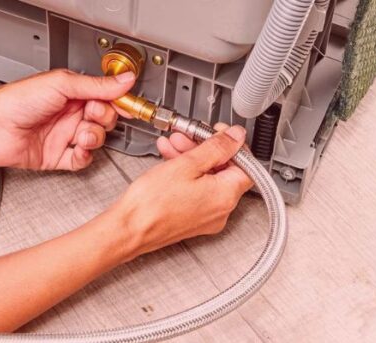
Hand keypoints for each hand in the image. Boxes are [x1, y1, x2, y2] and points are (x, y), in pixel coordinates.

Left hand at [0, 69, 135, 169]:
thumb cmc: (17, 101)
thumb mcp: (62, 84)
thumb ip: (97, 85)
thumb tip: (125, 80)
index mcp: (72, 93)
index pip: (105, 97)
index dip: (118, 102)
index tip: (127, 105)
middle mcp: (70, 114)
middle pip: (104, 119)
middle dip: (103, 118)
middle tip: (91, 114)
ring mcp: (65, 135)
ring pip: (96, 140)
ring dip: (94, 137)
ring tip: (81, 134)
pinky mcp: (59, 156)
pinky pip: (82, 160)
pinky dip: (84, 156)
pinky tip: (77, 148)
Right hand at [112, 124, 253, 258]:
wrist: (128, 229)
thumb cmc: (151, 203)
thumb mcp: (187, 164)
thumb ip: (216, 147)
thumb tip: (237, 136)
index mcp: (226, 196)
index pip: (246, 164)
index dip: (233, 144)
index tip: (219, 133)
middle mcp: (221, 210)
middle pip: (224, 170)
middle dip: (205, 148)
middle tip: (188, 137)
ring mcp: (207, 217)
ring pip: (208, 179)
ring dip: (192, 159)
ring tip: (172, 146)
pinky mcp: (193, 220)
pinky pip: (197, 191)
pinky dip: (186, 175)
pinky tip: (170, 161)